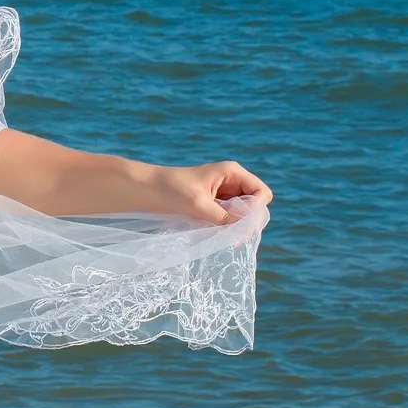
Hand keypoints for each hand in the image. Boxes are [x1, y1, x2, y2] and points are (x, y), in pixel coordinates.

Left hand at [145, 160, 273, 224]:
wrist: (145, 189)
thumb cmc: (170, 190)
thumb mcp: (199, 205)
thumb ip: (224, 217)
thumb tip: (247, 232)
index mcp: (232, 172)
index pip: (262, 193)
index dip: (256, 209)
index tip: (239, 222)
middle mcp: (231, 181)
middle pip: (256, 204)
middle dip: (248, 220)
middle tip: (233, 235)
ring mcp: (223, 192)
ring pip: (244, 212)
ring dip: (237, 225)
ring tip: (223, 235)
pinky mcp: (214, 203)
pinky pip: (231, 216)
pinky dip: (228, 226)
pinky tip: (218, 233)